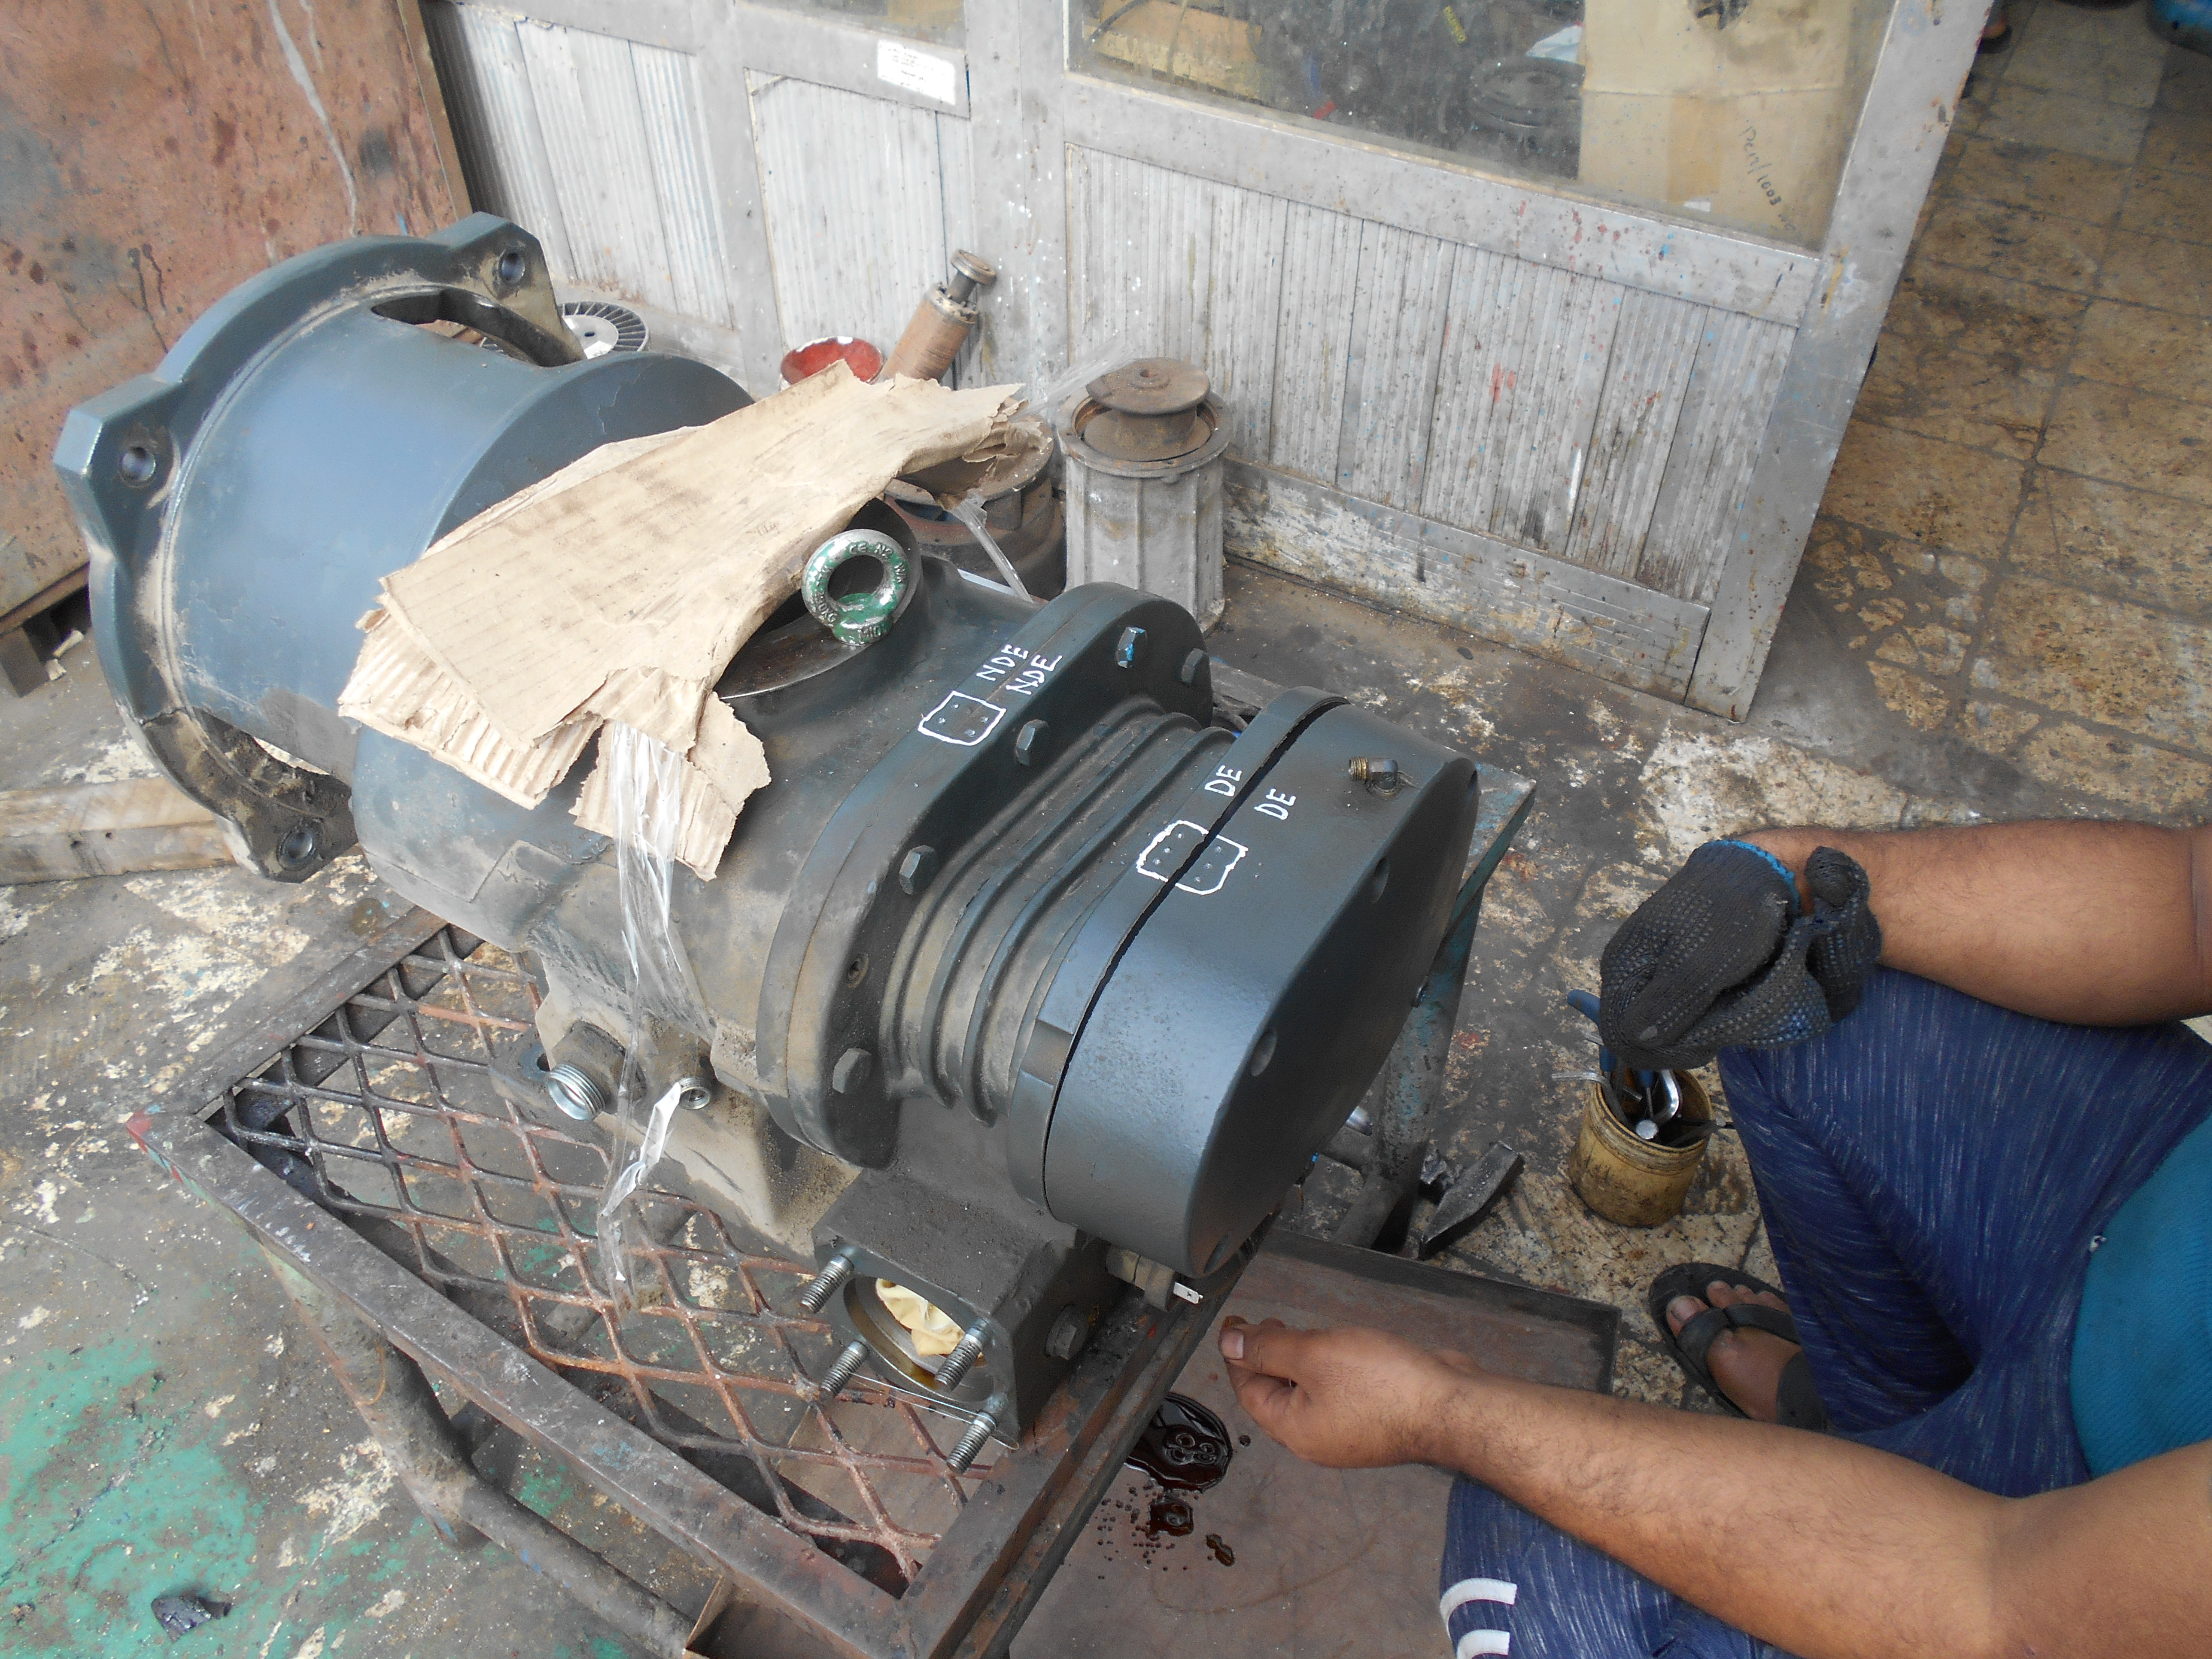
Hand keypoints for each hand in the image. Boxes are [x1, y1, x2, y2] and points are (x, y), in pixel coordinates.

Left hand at [1217, 1317, 1477, 1468]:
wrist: (1452, 1408)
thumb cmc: (1382, 1383)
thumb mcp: (1314, 1354)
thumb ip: (1268, 1349)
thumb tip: (1227, 1345)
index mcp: (1293, 1430)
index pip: (1247, 1389)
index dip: (1237, 1352)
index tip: (1236, 1321)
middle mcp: (1317, 1439)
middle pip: (1277, 1394)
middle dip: (1267, 1356)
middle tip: (1269, 1322)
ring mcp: (1349, 1433)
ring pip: (1309, 1394)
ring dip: (1299, 1362)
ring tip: (1302, 1331)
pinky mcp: (1376, 1422)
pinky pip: (1338, 1394)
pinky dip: (1328, 1371)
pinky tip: (1340, 1349)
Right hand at [1598, 841, 1880, 1071]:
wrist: (1757, 873)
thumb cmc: (1731, 915)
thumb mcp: (1702, 962)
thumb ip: (1667, 1002)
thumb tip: (1635, 1039)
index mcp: (1622, 965)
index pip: (1620, 1034)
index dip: (1661, 1049)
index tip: (1703, 1041)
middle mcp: (1626, 970)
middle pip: (1637, 1033)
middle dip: (1678, 1040)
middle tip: (1719, 1027)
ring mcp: (1648, 970)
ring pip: (1659, 1025)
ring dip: (1692, 1029)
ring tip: (1723, 1010)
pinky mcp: (1669, 970)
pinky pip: (1674, 1010)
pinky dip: (1698, 1015)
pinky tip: (1719, 1002)